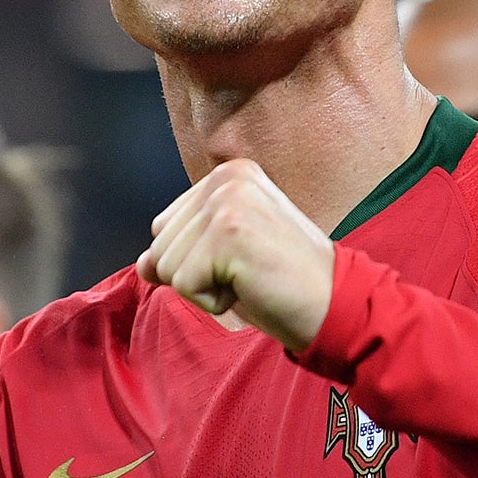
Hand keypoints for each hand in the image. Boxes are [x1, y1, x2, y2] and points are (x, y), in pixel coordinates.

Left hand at [137, 159, 334, 352]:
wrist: (335, 304)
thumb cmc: (283, 283)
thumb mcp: (225, 257)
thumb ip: (182, 250)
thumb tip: (142, 264)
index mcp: (229, 173)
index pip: (165, 226)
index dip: (196, 260)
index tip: (244, 259)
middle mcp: (226, 178)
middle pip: (160, 245)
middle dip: (197, 275)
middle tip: (248, 272)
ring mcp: (226, 202)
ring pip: (167, 266)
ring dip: (205, 288)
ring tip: (250, 278)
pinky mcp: (226, 233)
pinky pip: (183, 285)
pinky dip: (213, 302)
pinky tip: (251, 287)